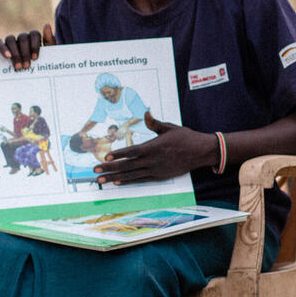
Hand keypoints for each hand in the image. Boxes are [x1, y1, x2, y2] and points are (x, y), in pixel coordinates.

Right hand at [0, 24, 53, 70]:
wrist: (31, 77)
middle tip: (27, 66)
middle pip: (22, 38)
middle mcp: (22, 38)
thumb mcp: (48, 56)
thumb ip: (50, 41)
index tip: (35, 58)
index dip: (34, 45)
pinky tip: (7, 57)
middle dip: (25, 53)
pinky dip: (3, 48)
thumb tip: (47, 25)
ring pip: (10, 39)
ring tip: (18, 66)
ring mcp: (11, 42)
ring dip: (15, 53)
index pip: (34, 34)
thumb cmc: (41, 65)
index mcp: (34, 38)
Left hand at [93, 112, 214, 184]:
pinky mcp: (159, 176)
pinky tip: (117, 182)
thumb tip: (145, 114)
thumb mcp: (169, 127)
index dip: (118, 154)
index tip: (106, 156)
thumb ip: (154, 123)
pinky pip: (140, 179)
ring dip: (114, 177)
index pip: (132, 151)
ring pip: (131, 175)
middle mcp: (152, 160)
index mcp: (154, 147)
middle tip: (95, 171)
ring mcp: (155, 170)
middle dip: (109, 168)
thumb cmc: (185, 138)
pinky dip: (128, 181)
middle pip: (127, 165)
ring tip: (101, 180)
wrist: (200, 152)